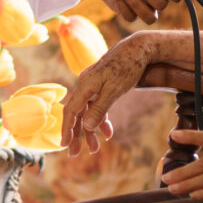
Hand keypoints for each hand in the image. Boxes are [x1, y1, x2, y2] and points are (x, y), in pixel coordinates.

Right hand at [62, 33, 153, 156]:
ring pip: (87, 112)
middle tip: (76, 154)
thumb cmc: (127, 67)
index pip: (71, 111)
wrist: (138, 48)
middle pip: (76, 114)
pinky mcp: (101, 86)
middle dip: (76, 135)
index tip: (65, 145)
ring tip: (95, 149)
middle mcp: (85, 86)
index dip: (67, 129)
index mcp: (85, 85)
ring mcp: (93, 86)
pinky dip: (101, 119)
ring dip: (90, 130)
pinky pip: (96, 106)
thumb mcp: (114, 90)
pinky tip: (107, 132)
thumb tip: (86, 126)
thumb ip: (99, 109)